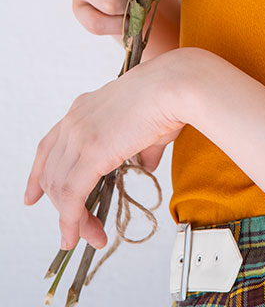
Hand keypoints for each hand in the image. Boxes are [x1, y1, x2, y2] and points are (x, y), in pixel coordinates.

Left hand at [23, 51, 187, 251]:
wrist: (174, 86)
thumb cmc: (169, 98)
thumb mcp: (148, 127)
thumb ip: (144, 150)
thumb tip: (147, 165)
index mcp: (84, 108)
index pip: (49, 146)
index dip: (37, 174)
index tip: (33, 196)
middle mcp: (75, 120)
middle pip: (52, 173)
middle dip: (61, 207)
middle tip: (77, 230)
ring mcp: (80, 135)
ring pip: (60, 188)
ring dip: (72, 219)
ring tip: (90, 236)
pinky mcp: (91, 152)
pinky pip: (72, 196)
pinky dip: (72, 221)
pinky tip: (80, 234)